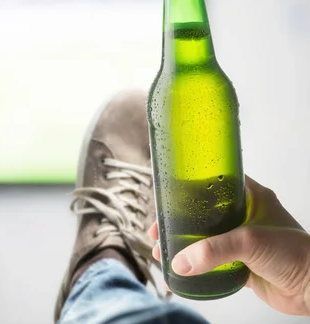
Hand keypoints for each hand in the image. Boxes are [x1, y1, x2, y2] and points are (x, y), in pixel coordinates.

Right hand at [148, 175, 309, 315]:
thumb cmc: (297, 254)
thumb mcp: (250, 241)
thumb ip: (213, 250)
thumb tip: (180, 262)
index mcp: (249, 196)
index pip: (210, 183)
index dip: (185, 189)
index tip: (164, 199)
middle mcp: (243, 215)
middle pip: (200, 213)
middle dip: (176, 222)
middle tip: (157, 231)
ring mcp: (241, 239)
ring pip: (203, 238)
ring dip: (182, 244)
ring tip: (162, 252)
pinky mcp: (241, 262)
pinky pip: (211, 261)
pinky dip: (194, 264)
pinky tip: (180, 269)